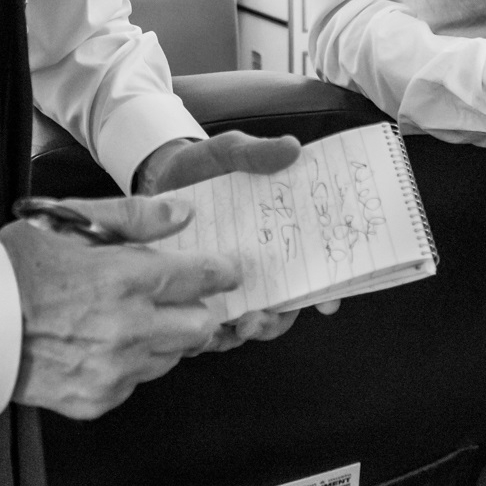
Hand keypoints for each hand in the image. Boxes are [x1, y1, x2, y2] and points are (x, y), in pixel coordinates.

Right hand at [0, 196, 235, 418]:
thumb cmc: (12, 272)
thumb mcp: (67, 224)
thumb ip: (131, 217)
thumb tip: (179, 214)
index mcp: (123, 280)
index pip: (199, 278)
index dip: (219, 271)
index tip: (226, 270)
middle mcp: (127, 329)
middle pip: (201, 326)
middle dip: (198, 309)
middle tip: (180, 298)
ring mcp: (115, 370)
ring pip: (173, 357)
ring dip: (165, 338)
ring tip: (129, 319)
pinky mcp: (99, 399)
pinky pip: (137, 382)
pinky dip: (131, 364)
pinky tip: (103, 344)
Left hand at [133, 132, 340, 349]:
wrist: (158, 177)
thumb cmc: (203, 167)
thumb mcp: (229, 153)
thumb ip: (256, 154)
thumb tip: (292, 148)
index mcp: (277, 236)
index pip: (311, 269)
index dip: (326, 288)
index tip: (328, 301)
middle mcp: (258, 266)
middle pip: (283, 306)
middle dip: (277, 319)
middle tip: (261, 318)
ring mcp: (227, 284)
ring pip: (249, 322)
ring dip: (248, 331)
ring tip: (236, 327)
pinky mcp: (196, 294)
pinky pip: (207, 328)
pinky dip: (209, 336)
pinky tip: (200, 333)